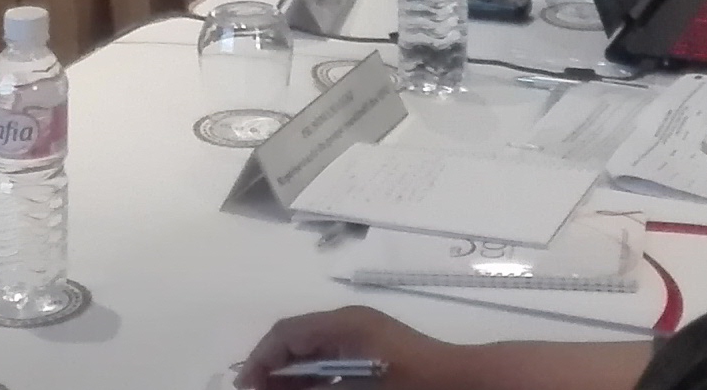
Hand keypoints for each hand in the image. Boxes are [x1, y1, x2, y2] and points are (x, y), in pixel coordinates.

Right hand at [236, 306, 457, 389]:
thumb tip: (274, 389)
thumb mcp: (354, 388)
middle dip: (273, 370)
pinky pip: (335, 363)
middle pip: (298, 341)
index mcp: (343, 325)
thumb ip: (311, 389)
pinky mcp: (376, 353)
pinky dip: (316, 380)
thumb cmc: (410, 385)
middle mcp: (351, 324)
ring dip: (293, 377)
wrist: (461, 383)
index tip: (245, 387)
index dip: (260, 359)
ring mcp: (365, 337)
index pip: (286, 333)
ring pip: (315, 354)